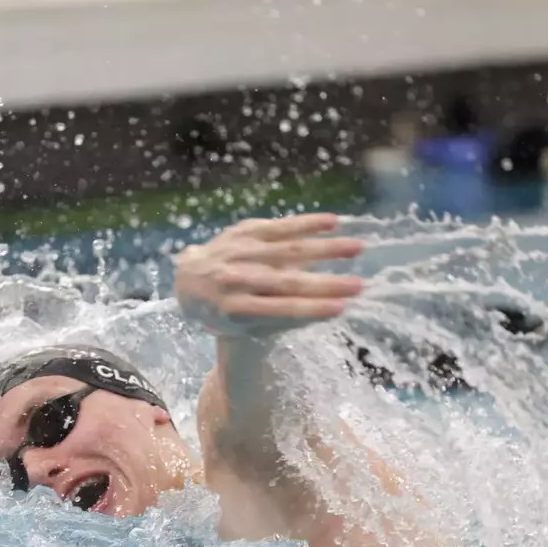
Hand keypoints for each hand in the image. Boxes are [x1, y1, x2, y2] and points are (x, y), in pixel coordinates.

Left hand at [172, 212, 364, 336]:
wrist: (188, 280)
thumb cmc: (225, 311)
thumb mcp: (243, 324)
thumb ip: (278, 318)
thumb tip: (324, 308)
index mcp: (233, 308)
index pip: (278, 309)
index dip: (310, 309)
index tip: (341, 309)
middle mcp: (235, 278)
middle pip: (286, 281)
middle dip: (326, 284)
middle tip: (359, 285)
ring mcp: (239, 251)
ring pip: (288, 249)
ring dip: (325, 248)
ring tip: (357, 248)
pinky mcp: (244, 230)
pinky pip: (279, 226)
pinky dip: (307, 224)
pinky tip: (333, 222)